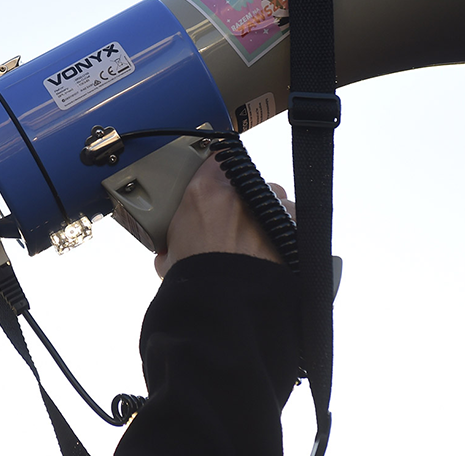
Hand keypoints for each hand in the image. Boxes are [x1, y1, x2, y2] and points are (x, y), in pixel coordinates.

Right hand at [155, 155, 293, 277]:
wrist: (224, 305)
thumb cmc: (197, 283)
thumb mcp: (170, 258)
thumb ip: (172, 245)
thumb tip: (168, 254)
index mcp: (203, 193)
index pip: (215, 159)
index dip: (218, 169)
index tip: (219, 178)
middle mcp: (238, 194)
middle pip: (247, 183)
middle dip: (243, 200)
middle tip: (234, 225)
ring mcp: (267, 209)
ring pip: (275, 199)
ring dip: (268, 214)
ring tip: (259, 241)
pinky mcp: (291, 228)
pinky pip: (296, 219)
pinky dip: (291, 230)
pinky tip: (280, 246)